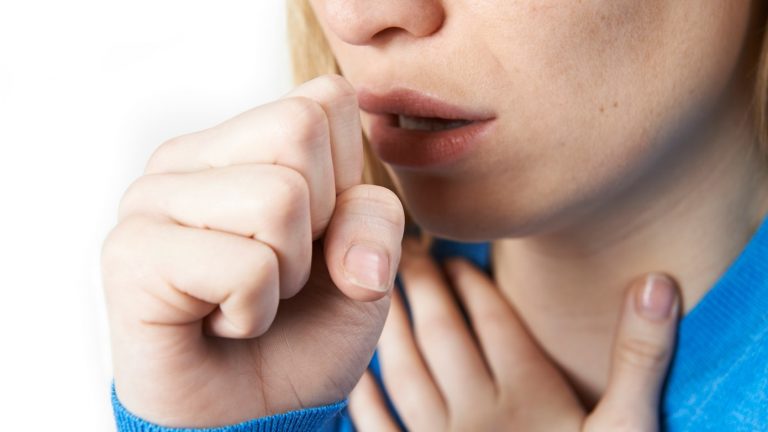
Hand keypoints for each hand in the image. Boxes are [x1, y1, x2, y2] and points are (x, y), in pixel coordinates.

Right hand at [102, 75, 404, 426]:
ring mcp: (151, 199)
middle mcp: (188, 156)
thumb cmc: (303, 330)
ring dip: (286, 275)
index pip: (326, 100)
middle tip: (280, 272)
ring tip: (250, 298)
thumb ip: (375, 224)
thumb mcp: (367, 270)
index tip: (317, 237)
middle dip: (319, 225)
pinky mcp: (130, 254)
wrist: (253, 409)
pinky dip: (255, 311)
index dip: (348, 182)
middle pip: (300, 131)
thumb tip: (352, 246)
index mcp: (242, 141)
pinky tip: (220, 321)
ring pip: (278, 197)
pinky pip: (245, 265)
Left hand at [349, 238, 679, 430]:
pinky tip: (355, 368)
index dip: (470, 282)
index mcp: (531, 394)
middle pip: (443, 333)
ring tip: (378, 289)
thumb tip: (655, 280)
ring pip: (406, 369)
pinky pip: (380, 426)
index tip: (451, 256)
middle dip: (423, 286)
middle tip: (405, 251)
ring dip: (391, 325)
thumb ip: (640, 358)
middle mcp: (479, 412)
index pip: (492, 319)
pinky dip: (365, 394)